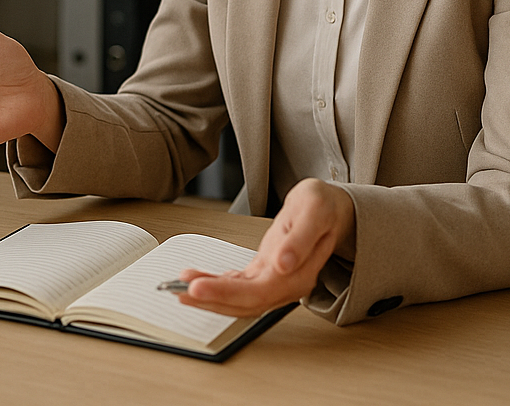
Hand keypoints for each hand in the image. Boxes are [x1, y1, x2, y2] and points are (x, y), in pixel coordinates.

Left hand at [175, 178, 355, 317]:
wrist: (331, 209)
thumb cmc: (323, 207)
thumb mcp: (315, 211)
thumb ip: (301, 239)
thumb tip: (283, 265)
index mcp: (299, 274)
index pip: (258, 292)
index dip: (225, 293)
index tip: (198, 287)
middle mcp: (287, 284)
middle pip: (245, 302)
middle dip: (210, 299)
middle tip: (178, 291)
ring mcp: (275, 281)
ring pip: (238, 299)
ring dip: (209, 296)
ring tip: (179, 288)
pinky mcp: (265, 274)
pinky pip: (237, 286)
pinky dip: (215, 285)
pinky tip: (196, 281)